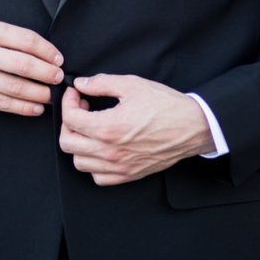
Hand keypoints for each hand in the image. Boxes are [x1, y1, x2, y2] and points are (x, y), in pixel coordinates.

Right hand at [0, 20, 63, 116]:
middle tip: (58, 78)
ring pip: (15, 87)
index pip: (25, 40)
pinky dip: (24, 107)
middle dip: (46, 73)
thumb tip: (50, 56)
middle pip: (22, 65)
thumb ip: (15, 41)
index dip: (47, 51)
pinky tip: (37, 107)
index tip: (59, 60)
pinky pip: (4, 103)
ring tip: (51, 95)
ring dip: (39, 93)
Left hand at [59, 74, 214, 185]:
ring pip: (79, 162)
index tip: (76, 94)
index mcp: (108, 127)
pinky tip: (100, 148)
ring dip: (78, 143)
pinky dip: (93, 164)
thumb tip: (82, 84)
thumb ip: (102, 83)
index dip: (68, 102)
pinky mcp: (128, 175)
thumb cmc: (166, 106)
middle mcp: (110, 151)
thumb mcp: (133, 85)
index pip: (70, 119)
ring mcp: (118, 166)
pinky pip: (97, 176)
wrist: (193, 127)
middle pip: (67, 143)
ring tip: (90, 129)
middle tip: (80, 109)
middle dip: (68, 123)